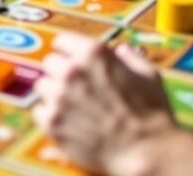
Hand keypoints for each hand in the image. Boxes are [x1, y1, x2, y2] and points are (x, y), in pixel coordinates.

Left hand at [33, 32, 176, 173]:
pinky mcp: (51, 121)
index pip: (61, 42)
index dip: (69, 53)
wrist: (146, 151)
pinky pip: (40, 112)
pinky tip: (70, 124)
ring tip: (74, 108)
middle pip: (50, 63)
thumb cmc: (152, 113)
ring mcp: (58, 96)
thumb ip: (129, 57)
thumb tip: (119, 49)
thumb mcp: (148, 75)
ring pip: (43, 86)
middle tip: (77, 89)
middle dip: (61, 73)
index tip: (73, 62)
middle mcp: (71, 70)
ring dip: (54, 94)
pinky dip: (51, 118)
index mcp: (93, 53)